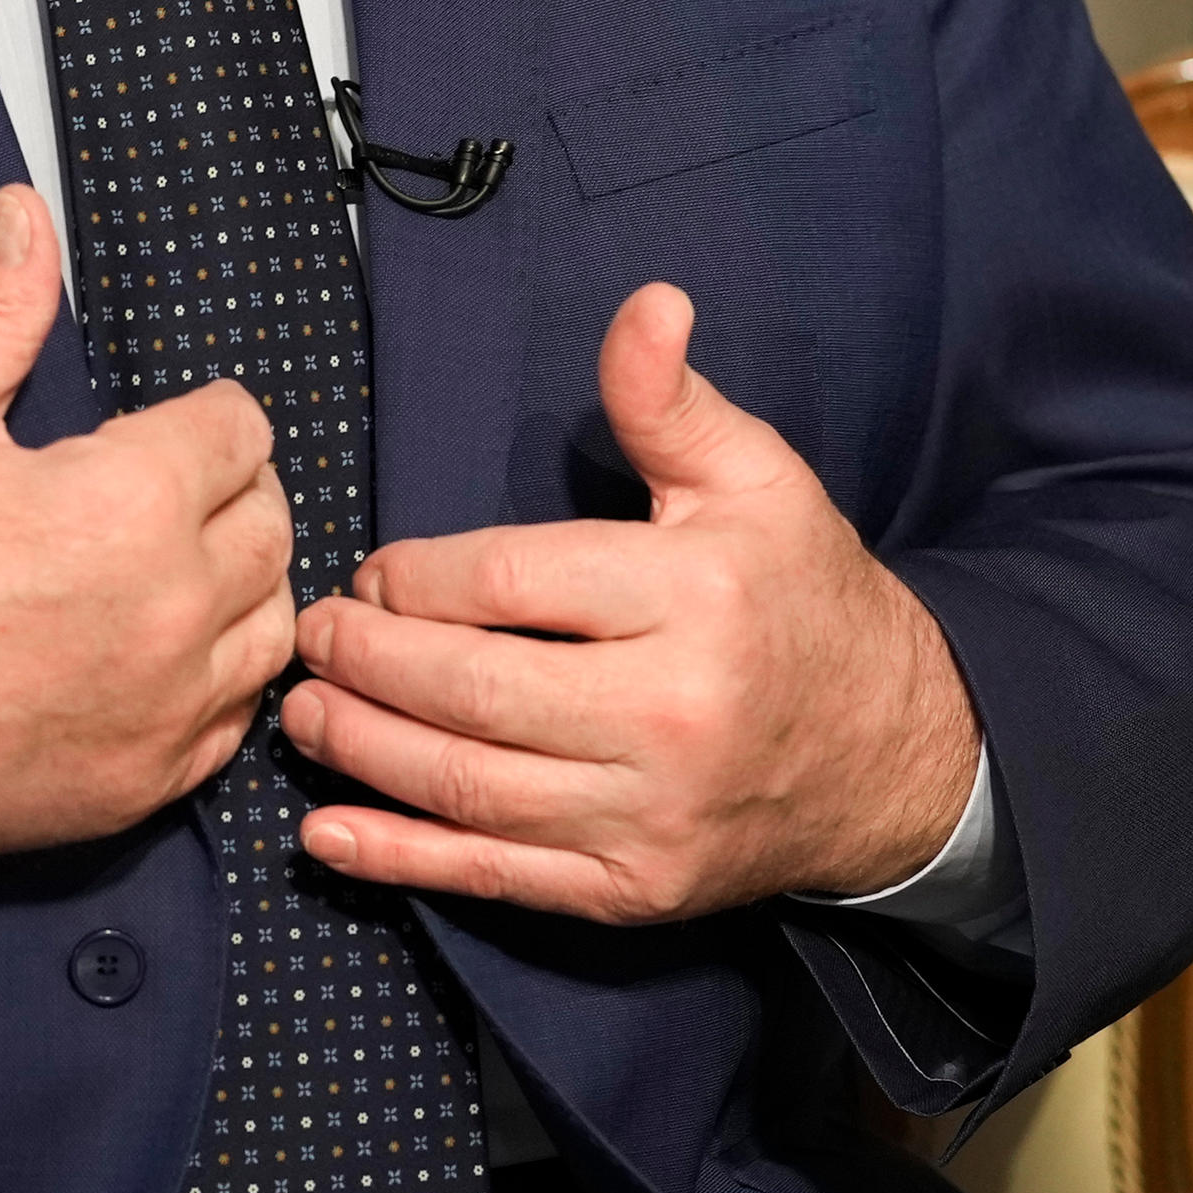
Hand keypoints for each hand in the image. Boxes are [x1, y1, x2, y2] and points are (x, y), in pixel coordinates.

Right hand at [0, 185, 295, 875]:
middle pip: (271, 519)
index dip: (202, 414)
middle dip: (231, 489)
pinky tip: (162, 659)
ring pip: (270, 621)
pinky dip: (215, 681)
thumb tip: (22, 214)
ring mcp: (171, 702)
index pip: (239, 427)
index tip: (160, 428)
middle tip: (169, 490)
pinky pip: (234, 718)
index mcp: (133, 501)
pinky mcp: (150, 780)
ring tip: (177, 568)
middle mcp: (177, 604)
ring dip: (240, 584)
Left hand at [279, 283, 981, 923]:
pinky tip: (331, 832)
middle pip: (473, 688)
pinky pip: (496, 876)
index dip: (417, 577)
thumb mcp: (755, 479)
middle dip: (368, 662)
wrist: (889, 753)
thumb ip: (670, 400)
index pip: (510, 582)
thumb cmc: (800, 595)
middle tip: (311, 637)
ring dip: (364, 752)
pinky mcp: (634, 888)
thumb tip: (646, 303)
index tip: (373, 571)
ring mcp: (650, 812)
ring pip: (470, 787)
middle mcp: (671, 711)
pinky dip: (402, 859)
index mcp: (694, 594)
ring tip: (303, 714)